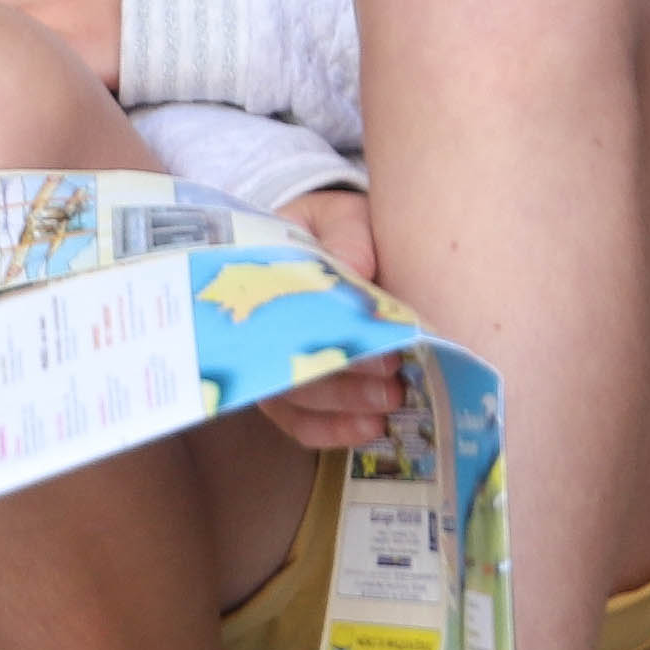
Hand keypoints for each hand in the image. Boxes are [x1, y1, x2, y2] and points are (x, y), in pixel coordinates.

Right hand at [255, 188, 412, 448]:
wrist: (350, 240)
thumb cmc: (341, 228)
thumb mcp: (344, 217)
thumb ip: (348, 237)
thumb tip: (354, 270)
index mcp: (258, 281)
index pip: (267, 315)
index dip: (313, 335)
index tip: (368, 344)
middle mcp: (257, 331)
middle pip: (282, 371)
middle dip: (341, 384)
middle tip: (392, 382)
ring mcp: (273, 365)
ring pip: (294, 404)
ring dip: (344, 411)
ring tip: (391, 404)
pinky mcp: (296, 391)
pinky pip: (303, 424)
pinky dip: (335, 431)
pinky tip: (372, 429)